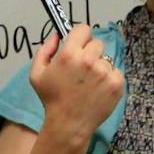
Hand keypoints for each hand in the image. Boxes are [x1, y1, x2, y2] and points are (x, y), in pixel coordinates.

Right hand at [29, 23, 122, 141]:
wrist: (69, 124)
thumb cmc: (52, 100)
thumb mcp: (37, 74)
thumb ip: (45, 49)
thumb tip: (57, 35)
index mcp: (69, 54)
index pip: (84, 29)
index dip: (80, 36)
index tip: (79, 45)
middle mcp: (88, 60)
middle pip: (97, 43)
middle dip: (90, 52)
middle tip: (82, 69)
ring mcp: (105, 72)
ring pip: (106, 59)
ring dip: (99, 67)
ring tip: (88, 83)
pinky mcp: (116, 83)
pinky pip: (116, 71)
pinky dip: (109, 79)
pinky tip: (97, 89)